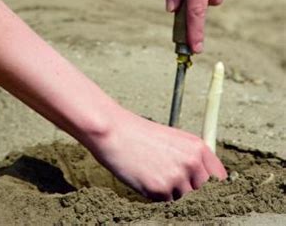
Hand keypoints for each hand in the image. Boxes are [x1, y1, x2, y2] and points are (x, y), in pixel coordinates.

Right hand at [84, 109, 226, 200]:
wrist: (113, 132)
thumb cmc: (138, 134)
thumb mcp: (172, 138)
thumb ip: (190, 156)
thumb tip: (202, 178)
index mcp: (197, 147)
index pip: (220, 178)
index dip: (211, 186)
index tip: (204, 189)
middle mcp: (191, 163)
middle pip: (203, 191)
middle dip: (189, 189)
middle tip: (168, 177)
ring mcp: (176, 177)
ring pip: (183, 198)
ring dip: (169, 191)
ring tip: (151, 171)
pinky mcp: (160, 189)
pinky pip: (163, 201)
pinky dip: (154, 194)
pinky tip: (143, 176)